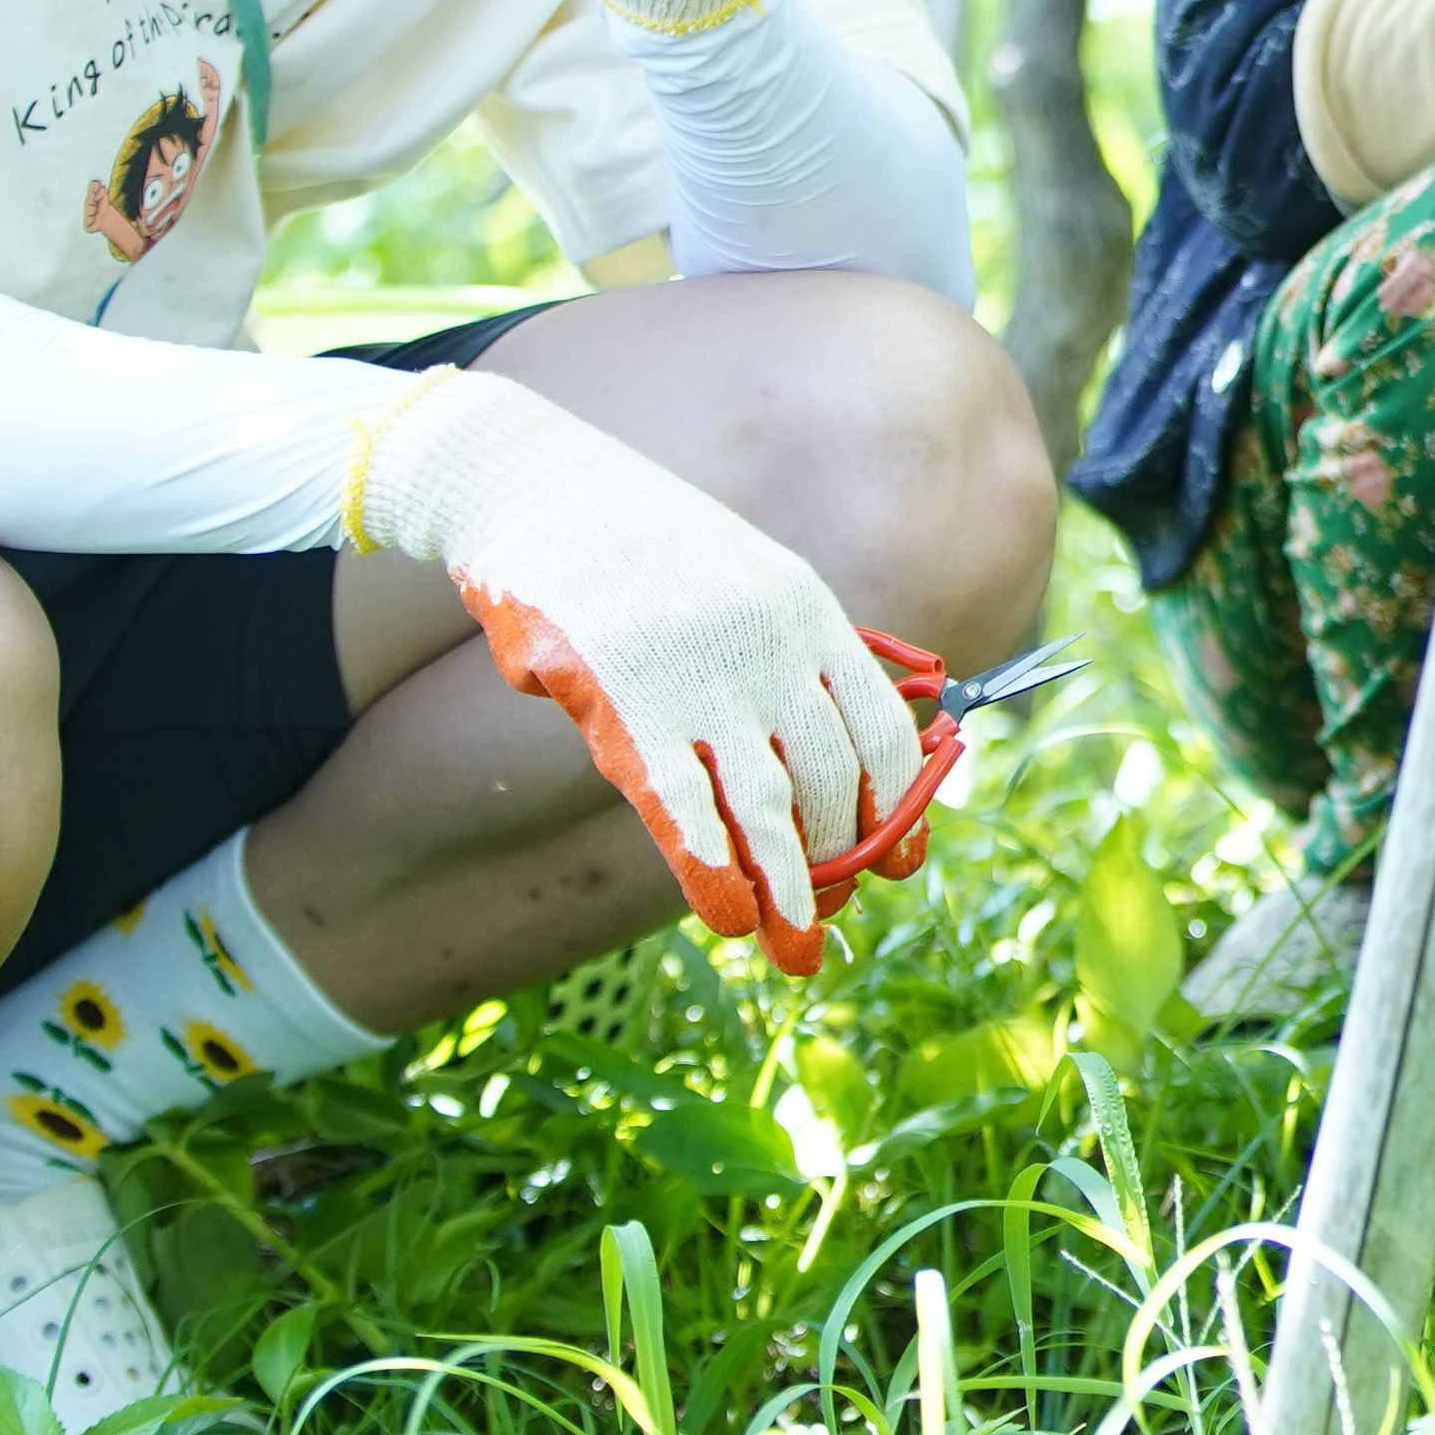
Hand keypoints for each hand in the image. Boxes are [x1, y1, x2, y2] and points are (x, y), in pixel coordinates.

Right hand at [339, 368, 929, 975]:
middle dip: (836, 861)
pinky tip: (728, 914)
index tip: (902, 860)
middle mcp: (768, 642)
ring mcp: (698, 668)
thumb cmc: (638, 541)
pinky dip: (710, 865)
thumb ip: (796, 643)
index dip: (898, 803)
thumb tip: (868, 705)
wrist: (532, 484)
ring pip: (764, 799)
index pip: (880, 724)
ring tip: (794, 950)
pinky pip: (682, 798)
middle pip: (828, 775)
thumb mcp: (743, 575)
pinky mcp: (623, 693)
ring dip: (786, 885)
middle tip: (826, 924)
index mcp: (806, 610)